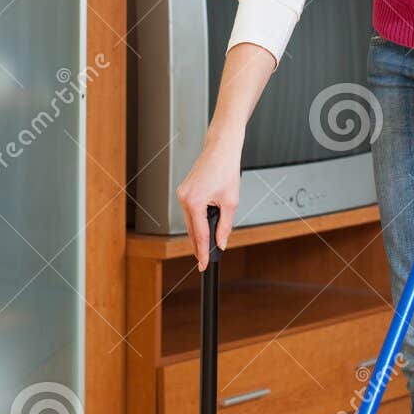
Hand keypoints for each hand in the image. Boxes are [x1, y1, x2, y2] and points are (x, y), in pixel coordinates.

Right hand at [177, 139, 239, 268]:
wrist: (221, 149)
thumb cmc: (226, 169)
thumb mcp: (231, 202)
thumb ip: (225, 226)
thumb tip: (221, 241)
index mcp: (194, 202)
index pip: (200, 234)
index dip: (202, 252)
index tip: (203, 264)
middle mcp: (184, 198)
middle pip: (192, 230)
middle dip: (199, 245)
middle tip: (205, 259)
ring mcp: (182, 194)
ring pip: (190, 222)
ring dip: (199, 233)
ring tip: (208, 244)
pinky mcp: (184, 190)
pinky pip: (190, 212)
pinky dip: (197, 220)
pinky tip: (204, 226)